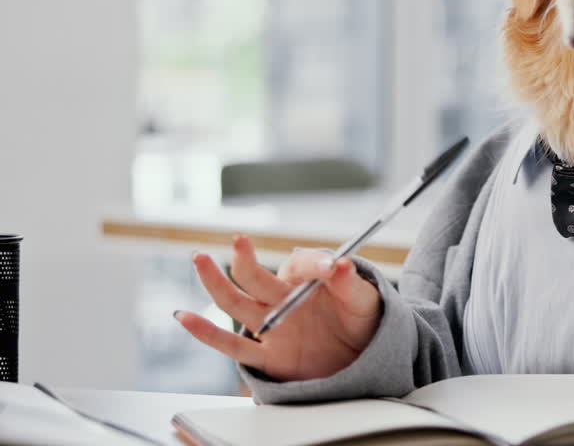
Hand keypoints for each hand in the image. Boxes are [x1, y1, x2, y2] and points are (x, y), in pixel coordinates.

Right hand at [174, 235, 381, 381]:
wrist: (362, 356)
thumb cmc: (360, 320)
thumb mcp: (364, 300)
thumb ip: (350, 284)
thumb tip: (341, 263)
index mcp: (306, 279)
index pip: (302, 264)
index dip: (315, 264)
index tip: (333, 268)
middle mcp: (282, 298)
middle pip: (256, 277)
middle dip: (245, 259)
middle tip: (240, 241)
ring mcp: (272, 325)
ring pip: (236, 303)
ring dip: (216, 282)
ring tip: (200, 259)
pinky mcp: (269, 356)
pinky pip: (233, 346)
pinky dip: (207, 333)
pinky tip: (184, 317)